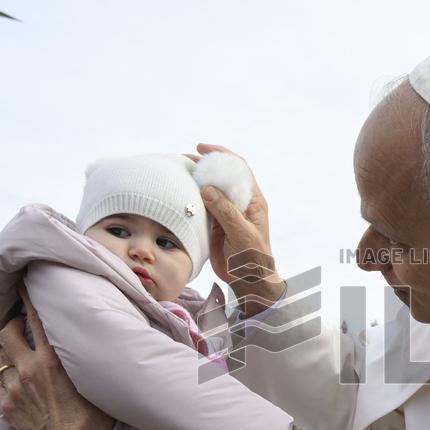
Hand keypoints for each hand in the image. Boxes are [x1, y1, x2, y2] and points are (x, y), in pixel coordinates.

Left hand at [0, 287, 113, 429]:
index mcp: (55, 359)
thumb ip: (91, 362)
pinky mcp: (4, 405)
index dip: (28, 298)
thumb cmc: (92, 423)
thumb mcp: (99, 386)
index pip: (37, 318)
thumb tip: (102, 344)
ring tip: (20, 364)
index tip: (24, 285)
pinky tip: (14, 389)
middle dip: (9, 327)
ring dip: (8, 360)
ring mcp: (14, 386)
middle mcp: (30, 367)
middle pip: (5, 333)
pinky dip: (1, 384)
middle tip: (18, 327)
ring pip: (0, 361)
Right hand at [190, 143, 284, 315]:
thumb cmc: (254, 258)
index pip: (239, 169)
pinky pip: (201, 207)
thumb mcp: (242, 233)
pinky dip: (189, 199)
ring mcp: (226, 213)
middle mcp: (239, 203)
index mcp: (252, 201)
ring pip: (209, 191)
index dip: (223, 155)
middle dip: (204, 164)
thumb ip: (226, 211)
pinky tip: (176, 193)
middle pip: (221, 176)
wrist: (248, 281)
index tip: (204, 148)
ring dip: (194, 180)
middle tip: (183, 158)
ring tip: (175, 171)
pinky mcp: (214, 225)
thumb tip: (208, 188)